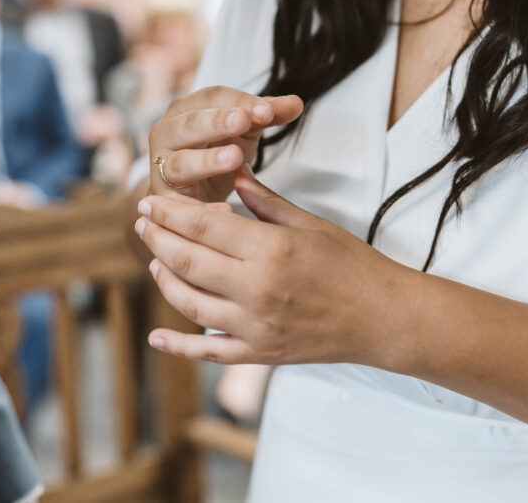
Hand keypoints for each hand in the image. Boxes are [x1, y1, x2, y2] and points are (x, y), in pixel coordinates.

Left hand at [134, 166, 407, 364]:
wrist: (385, 317)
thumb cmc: (353, 264)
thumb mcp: (310, 223)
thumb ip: (264, 202)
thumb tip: (233, 174)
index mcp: (270, 248)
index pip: (203, 225)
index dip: (169, 211)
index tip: (150, 201)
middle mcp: (256, 288)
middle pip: (187, 259)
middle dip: (157, 237)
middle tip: (142, 222)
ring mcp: (255, 325)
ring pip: (188, 303)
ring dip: (164, 279)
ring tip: (156, 260)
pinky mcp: (260, 353)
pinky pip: (208, 352)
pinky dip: (178, 347)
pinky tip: (156, 338)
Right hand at [147, 87, 302, 202]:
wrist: (189, 193)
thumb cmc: (216, 153)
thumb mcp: (244, 132)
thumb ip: (267, 116)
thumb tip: (297, 103)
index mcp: (186, 109)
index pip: (211, 98)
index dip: (239, 101)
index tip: (268, 109)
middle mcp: (167, 133)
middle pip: (189, 124)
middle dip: (216, 122)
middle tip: (243, 120)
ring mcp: (161, 167)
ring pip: (179, 162)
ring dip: (206, 161)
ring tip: (235, 157)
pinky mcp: (163, 202)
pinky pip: (179, 206)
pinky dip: (201, 209)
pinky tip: (226, 210)